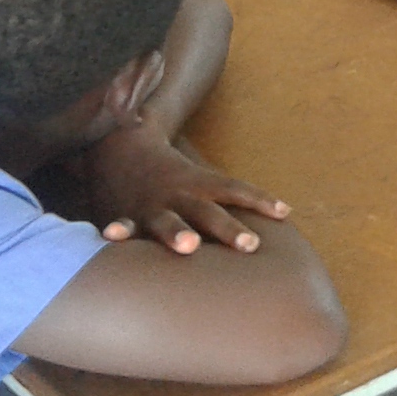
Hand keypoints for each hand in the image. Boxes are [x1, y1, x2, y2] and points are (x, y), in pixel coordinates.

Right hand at [83, 125, 287, 253]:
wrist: (121, 149)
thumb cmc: (171, 178)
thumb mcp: (200, 184)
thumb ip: (228, 205)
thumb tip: (274, 220)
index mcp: (201, 186)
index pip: (236, 190)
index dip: (259, 199)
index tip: (284, 211)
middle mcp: (181, 196)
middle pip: (209, 212)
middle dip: (229, 228)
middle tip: (250, 244)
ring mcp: (153, 206)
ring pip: (168, 221)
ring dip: (179, 233)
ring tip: (190, 246)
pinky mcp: (126, 215)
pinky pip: (123, 225)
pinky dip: (119, 231)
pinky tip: (112, 236)